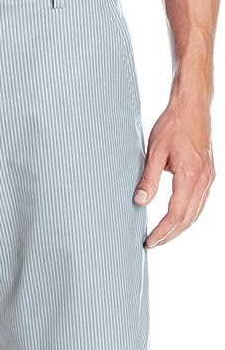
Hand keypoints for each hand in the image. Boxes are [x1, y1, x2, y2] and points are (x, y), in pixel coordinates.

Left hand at [133, 94, 214, 248]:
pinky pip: (200, 204)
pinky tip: (176, 220)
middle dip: (169, 235)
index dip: (162, 232)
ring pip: (195, 214)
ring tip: (162, 236)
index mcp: (190, 175)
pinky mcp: (209, 175)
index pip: (175, 214)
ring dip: (179, 228)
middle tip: (152, 243)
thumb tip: (139, 202)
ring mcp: (209, 178)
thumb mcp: (155, 151)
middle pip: (187, 219)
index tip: (149, 241)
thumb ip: (148, 179)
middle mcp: (203, 180)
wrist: (193, 106)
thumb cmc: (173, 124)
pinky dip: (188, 216)